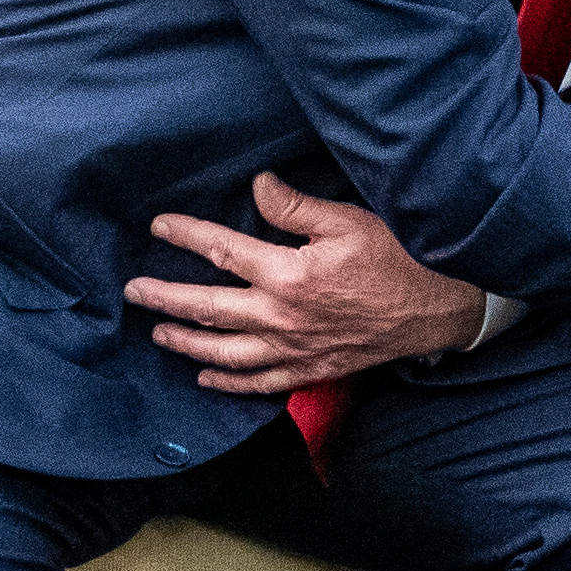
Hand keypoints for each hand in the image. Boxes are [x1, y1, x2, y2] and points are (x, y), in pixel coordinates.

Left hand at [125, 171, 485, 392]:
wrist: (437, 308)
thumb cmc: (398, 258)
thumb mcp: (349, 220)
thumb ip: (296, 207)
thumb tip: (257, 187)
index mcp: (288, 274)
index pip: (222, 252)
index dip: (187, 236)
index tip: (159, 226)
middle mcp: (281, 317)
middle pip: (207, 309)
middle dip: (165, 298)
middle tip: (133, 291)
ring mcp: (293, 349)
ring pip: (223, 352)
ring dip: (186, 342)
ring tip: (158, 332)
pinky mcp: (309, 369)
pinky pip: (257, 383)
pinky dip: (227, 382)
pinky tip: (206, 376)